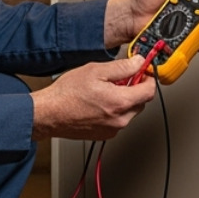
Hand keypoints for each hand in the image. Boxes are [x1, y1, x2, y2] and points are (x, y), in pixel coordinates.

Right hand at [31, 57, 157, 141]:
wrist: (49, 114)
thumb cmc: (67, 94)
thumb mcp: (96, 70)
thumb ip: (122, 67)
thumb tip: (139, 63)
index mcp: (120, 102)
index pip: (149, 91)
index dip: (148, 78)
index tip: (143, 71)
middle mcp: (120, 119)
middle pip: (141, 102)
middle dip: (135, 89)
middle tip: (122, 79)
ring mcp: (113, 129)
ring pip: (130, 112)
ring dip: (125, 100)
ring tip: (106, 91)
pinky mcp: (104, 135)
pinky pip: (118, 121)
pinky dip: (115, 111)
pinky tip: (99, 103)